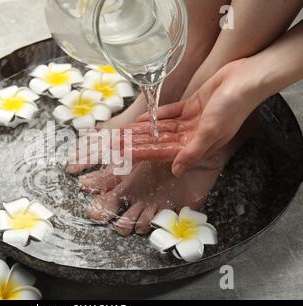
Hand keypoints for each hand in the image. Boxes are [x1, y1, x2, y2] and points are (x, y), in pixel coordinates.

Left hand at [125, 59, 265, 175]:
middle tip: (116, 143)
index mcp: (197, 145)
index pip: (163, 153)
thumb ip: (192, 152)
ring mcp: (191, 121)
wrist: (245, 79)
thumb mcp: (211, 132)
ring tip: (124, 132)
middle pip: (159, 142)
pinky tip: (141, 120)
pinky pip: (169, 114)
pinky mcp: (192, 106)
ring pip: (161, 129)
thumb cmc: (232, 107)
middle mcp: (192, 136)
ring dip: (143, 131)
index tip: (124, 155)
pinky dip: (155, 117)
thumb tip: (176, 171)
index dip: (143, 154)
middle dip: (138, 143)